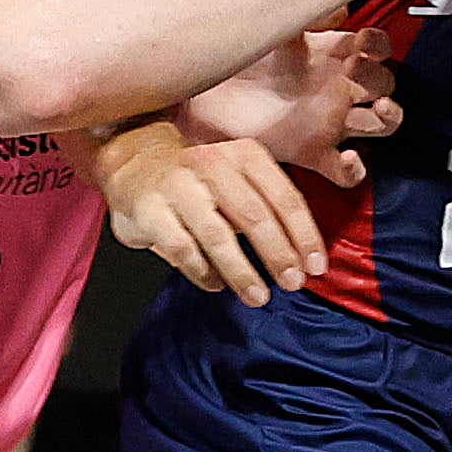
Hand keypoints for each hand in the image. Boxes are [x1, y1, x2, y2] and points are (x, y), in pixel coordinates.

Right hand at [107, 108, 346, 303]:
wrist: (135, 167)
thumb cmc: (201, 183)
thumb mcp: (240, 178)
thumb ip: (270, 207)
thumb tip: (306, 257)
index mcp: (244, 155)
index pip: (284, 197)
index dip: (304, 235)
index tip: (316, 267)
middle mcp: (212, 164)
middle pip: (254, 215)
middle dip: (278, 254)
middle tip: (293, 283)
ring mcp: (178, 186)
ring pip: (218, 235)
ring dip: (243, 271)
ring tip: (259, 296)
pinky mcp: (150, 209)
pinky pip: (182, 249)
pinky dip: (203, 272)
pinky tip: (216, 285)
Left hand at [178, 16, 403, 184]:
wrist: (191, 95)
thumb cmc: (225, 58)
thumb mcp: (269, 27)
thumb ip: (302, 12)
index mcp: (325, 54)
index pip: (375, 47)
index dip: (380, 45)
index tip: (369, 42)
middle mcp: (331, 88)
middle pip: (384, 84)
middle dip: (383, 79)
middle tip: (362, 73)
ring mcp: (324, 122)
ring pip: (379, 124)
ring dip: (388, 117)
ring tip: (379, 109)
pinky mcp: (309, 153)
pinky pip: (346, 171)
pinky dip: (355, 169)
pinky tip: (349, 157)